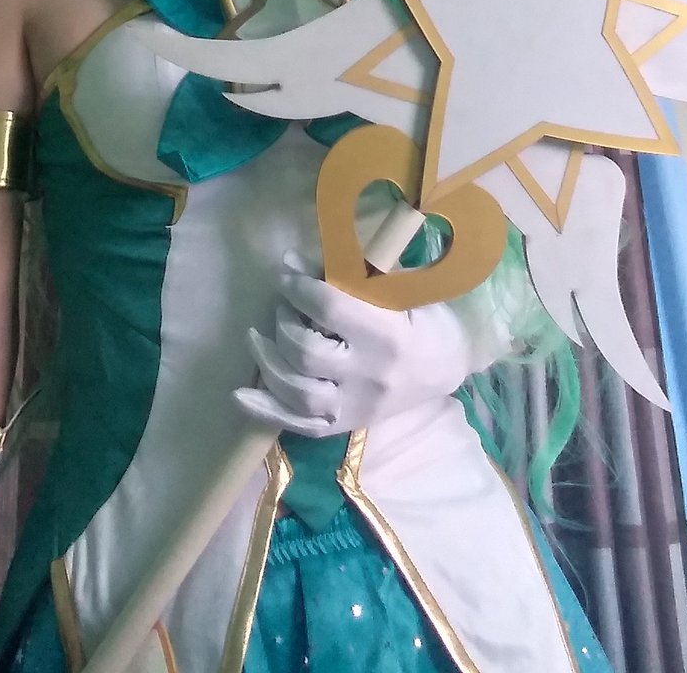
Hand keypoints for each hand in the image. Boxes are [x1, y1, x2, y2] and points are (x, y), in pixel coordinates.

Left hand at [233, 253, 489, 436]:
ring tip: (256, 337)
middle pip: (307, 352)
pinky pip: (299, 425)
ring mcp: (357, 406)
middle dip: (283, 323)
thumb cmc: (420, 311)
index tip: (286, 272)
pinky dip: (265, 411)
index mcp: (388, 334)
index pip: (329, 309)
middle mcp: (371, 376)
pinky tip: (240, 394)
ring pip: (298, 392)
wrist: (446, 362)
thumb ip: (347, 270)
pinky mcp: (347, 426)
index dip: (299, 287)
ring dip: (268, 361)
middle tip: (280, 306)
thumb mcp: (394, 282)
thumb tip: (292, 261)